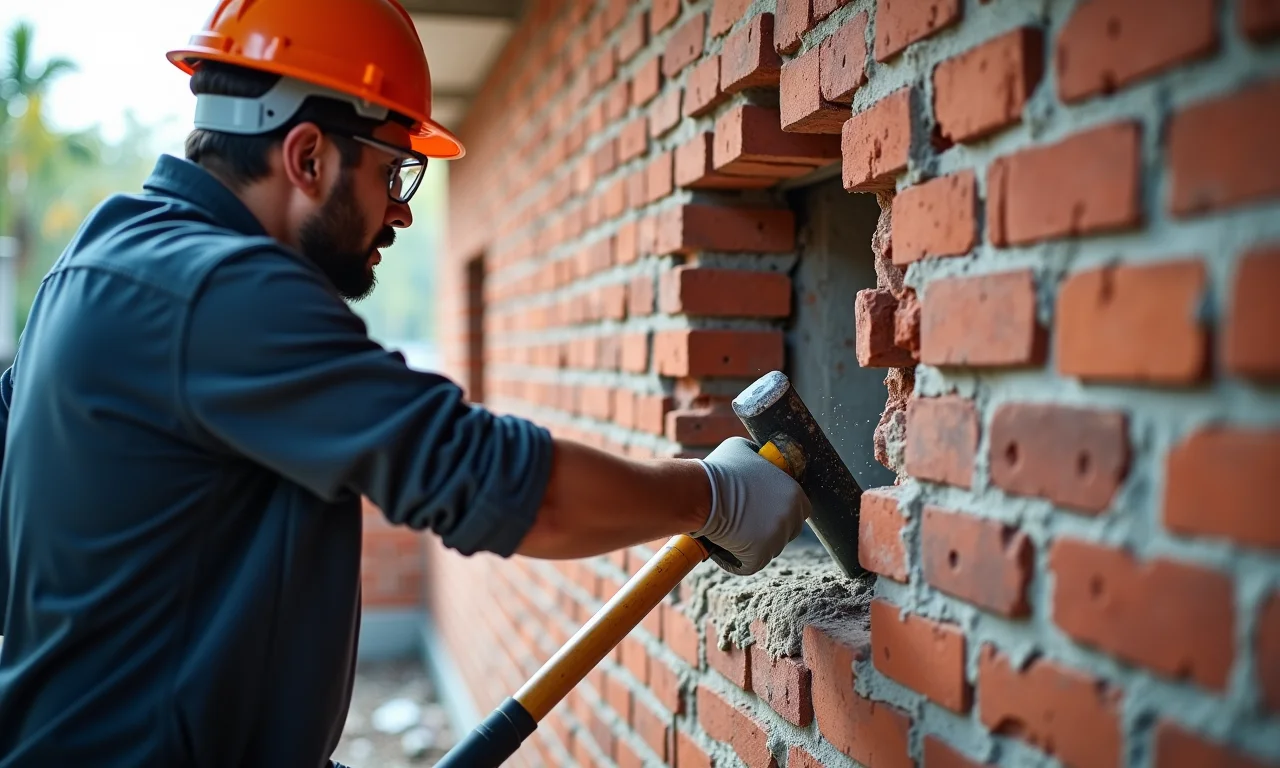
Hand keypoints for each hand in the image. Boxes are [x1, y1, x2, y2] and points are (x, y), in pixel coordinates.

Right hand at [692, 437, 810, 574]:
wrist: (701, 493)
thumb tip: (760, 459)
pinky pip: (754, 563)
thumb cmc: (720, 470)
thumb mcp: (745, 450)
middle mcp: (791, 517)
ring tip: (734, 532)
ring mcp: (777, 538)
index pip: (800, 509)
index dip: (782, 510)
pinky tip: (728, 549)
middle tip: (749, 523)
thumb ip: (761, 460)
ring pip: (771, 548)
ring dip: (756, 544)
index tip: (764, 510)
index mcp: (794, 493)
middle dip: (772, 529)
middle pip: (789, 530)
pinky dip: (741, 560)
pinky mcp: (760, 555)